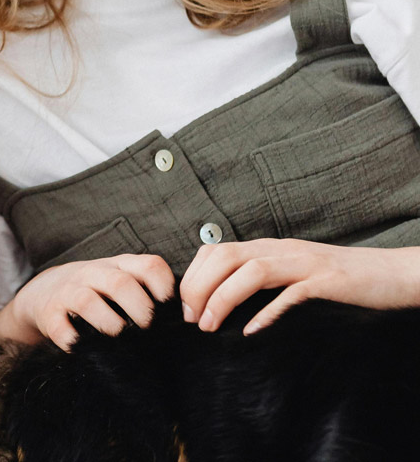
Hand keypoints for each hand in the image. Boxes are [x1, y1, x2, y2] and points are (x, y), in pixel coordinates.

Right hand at [2, 254, 174, 350]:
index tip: (171, 310)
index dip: (164, 286)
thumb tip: (187, 319)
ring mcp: (68, 292)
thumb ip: (147, 291)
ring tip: (119, 338)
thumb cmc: (97, 292)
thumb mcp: (120, 280)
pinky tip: (85, 348)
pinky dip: (74, 340)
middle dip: (140, 309)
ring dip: (109, 324)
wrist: (44, 292)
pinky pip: (60, 327)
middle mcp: (92, 274)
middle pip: (119, 282)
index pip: (148, 265)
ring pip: (87, 300)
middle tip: (149, 330)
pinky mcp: (49, 313)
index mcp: (117, 265)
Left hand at [180, 239, 419, 334]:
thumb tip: (219, 302)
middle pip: (224, 257)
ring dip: (223, 299)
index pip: (215, 250)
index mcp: (269, 248)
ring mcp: (305, 264)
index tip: (185, 308)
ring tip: (210, 327)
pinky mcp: (328, 282)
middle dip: (199, 288)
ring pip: (251, 270)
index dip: (193, 277)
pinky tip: (252, 331)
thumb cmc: (338, 282)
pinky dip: (268, 312)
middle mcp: (282, 250)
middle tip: (192, 321)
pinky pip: (292, 293)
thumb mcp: (291, 273)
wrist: (393, 275)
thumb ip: (260, 279)